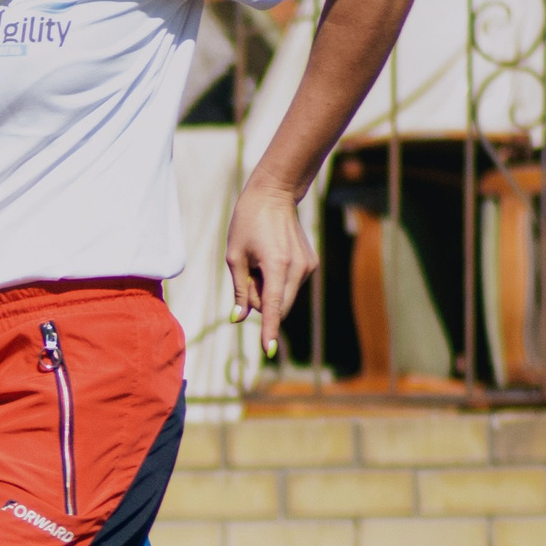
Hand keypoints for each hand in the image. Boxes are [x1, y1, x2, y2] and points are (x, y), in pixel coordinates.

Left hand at [224, 183, 316, 357]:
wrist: (274, 195)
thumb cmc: (248, 223)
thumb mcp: (234, 257)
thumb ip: (239, 291)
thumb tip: (239, 319)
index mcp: (277, 265)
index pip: (272, 306)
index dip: (269, 329)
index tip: (269, 350)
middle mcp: (298, 268)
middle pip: (277, 306)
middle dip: (259, 302)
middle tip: (248, 274)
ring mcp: (308, 266)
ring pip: (283, 297)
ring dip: (267, 290)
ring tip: (260, 261)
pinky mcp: (310, 264)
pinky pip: (288, 286)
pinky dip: (276, 282)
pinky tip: (270, 259)